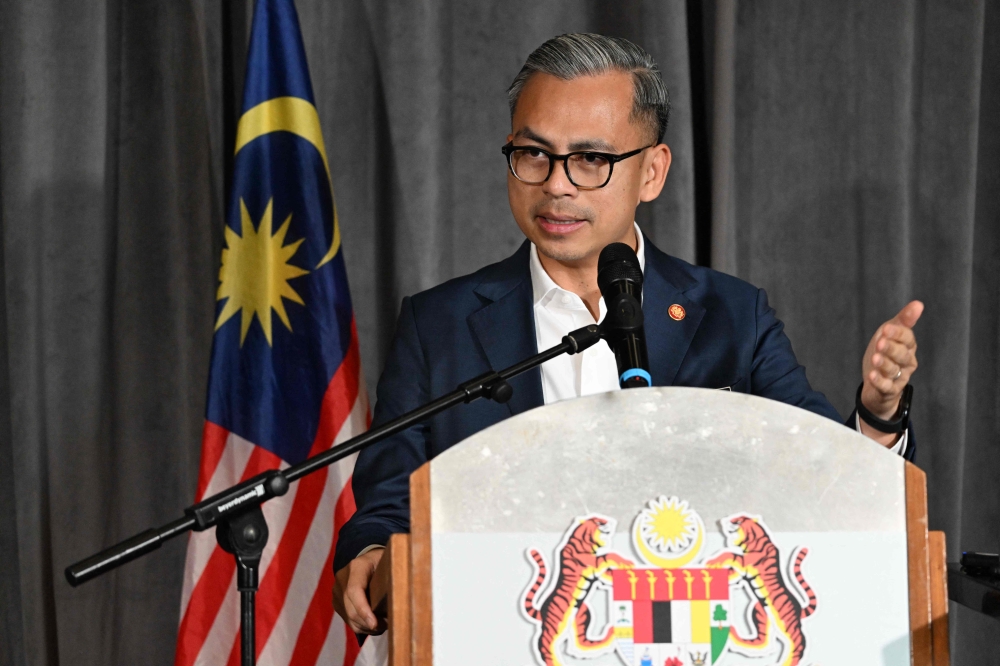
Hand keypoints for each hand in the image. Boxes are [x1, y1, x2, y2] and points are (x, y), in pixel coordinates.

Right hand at [333, 548, 385, 633]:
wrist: (366, 560)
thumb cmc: (382, 562)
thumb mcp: (389, 562)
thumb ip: (392, 576)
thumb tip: (399, 598)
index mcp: (356, 567)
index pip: (354, 590)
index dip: (363, 609)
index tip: (375, 624)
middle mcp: (342, 579)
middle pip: (351, 608)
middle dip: (369, 622)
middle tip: (388, 625)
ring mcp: (337, 592)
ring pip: (349, 618)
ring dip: (367, 627)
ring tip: (384, 625)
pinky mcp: (337, 602)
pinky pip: (348, 620)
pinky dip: (362, 626)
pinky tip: (374, 624)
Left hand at [859, 300, 922, 444]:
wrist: (876, 383)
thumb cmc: (884, 354)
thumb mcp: (889, 334)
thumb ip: (903, 320)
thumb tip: (918, 304)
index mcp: (908, 346)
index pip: (907, 339)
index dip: (898, 334)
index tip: (886, 329)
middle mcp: (906, 362)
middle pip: (902, 355)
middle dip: (891, 348)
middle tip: (880, 343)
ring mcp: (900, 377)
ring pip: (894, 370)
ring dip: (885, 364)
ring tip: (875, 358)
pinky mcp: (890, 390)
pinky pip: (887, 386)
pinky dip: (880, 381)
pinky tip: (872, 376)